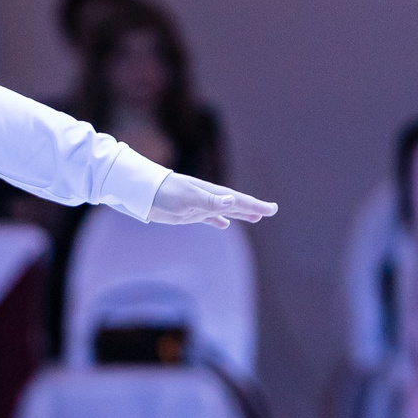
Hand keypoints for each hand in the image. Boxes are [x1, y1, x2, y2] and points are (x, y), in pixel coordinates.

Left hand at [148, 174, 276, 228]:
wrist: (144, 195)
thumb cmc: (165, 193)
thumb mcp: (188, 198)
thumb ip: (210, 201)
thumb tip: (232, 200)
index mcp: (212, 194)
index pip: (239, 200)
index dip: (256, 205)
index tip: (272, 209)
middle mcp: (209, 198)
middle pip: (236, 204)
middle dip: (253, 208)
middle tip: (270, 211)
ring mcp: (200, 206)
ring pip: (226, 210)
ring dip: (240, 214)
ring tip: (254, 218)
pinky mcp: (189, 213)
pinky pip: (209, 217)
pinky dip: (219, 220)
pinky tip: (224, 224)